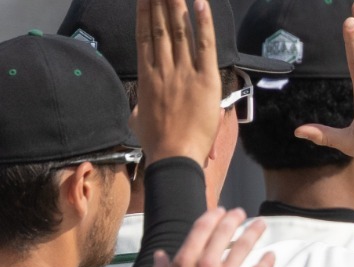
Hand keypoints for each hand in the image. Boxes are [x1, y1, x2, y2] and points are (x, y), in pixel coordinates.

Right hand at [133, 0, 220, 163]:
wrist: (173, 154)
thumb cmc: (155, 141)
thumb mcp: (138, 118)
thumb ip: (140, 105)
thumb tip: (138, 106)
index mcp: (147, 75)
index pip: (145, 37)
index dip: (145, 14)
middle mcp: (163, 68)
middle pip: (161, 28)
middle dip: (159, 3)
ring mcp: (183, 72)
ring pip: (179, 32)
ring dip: (176, 6)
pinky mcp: (205, 80)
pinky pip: (204, 46)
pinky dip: (203, 24)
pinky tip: (200, 4)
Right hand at [147, 208, 277, 266]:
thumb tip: (160, 257)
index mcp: (184, 261)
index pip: (200, 230)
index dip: (211, 217)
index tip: (219, 211)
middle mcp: (206, 265)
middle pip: (223, 234)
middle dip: (233, 219)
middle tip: (240, 212)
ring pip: (243, 248)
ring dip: (253, 233)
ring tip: (261, 224)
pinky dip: (266, 262)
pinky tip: (271, 255)